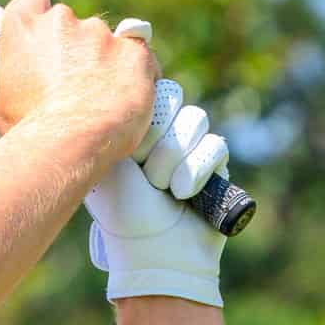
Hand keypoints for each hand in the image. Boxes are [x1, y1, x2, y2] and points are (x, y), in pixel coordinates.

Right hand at [0, 0, 158, 177]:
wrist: (70, 146)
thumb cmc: (28, 131)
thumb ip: (2, 72)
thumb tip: (3, 56)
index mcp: (25, 28)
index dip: (37, 13)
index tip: (41, 33)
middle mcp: (63, 21)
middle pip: (70, 23)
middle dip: (72, 47)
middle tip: (72, 81)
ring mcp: (101, 34)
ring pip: (106, 41)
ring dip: (104, 62)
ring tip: (100, 101)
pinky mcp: (135, 50)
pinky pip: (139, 56)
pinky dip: (135, 73)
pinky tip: (127, 99)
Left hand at [87, 42, 231, 305]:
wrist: (158, 253)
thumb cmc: (124, 212)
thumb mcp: (108, 161)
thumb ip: (111, 118)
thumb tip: (122, 71)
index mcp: (126, 128)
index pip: (144, 91)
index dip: (142, 118)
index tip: (129, 151)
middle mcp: (155, 133)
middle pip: (173, 99)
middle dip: (160, 140)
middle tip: (145, 173)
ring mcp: (185, 147)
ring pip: (196, 120)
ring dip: (177, 158)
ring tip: (163, 189)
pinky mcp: (212, 163)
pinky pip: (216, 145)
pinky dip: (199, 170)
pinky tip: (184, 194)